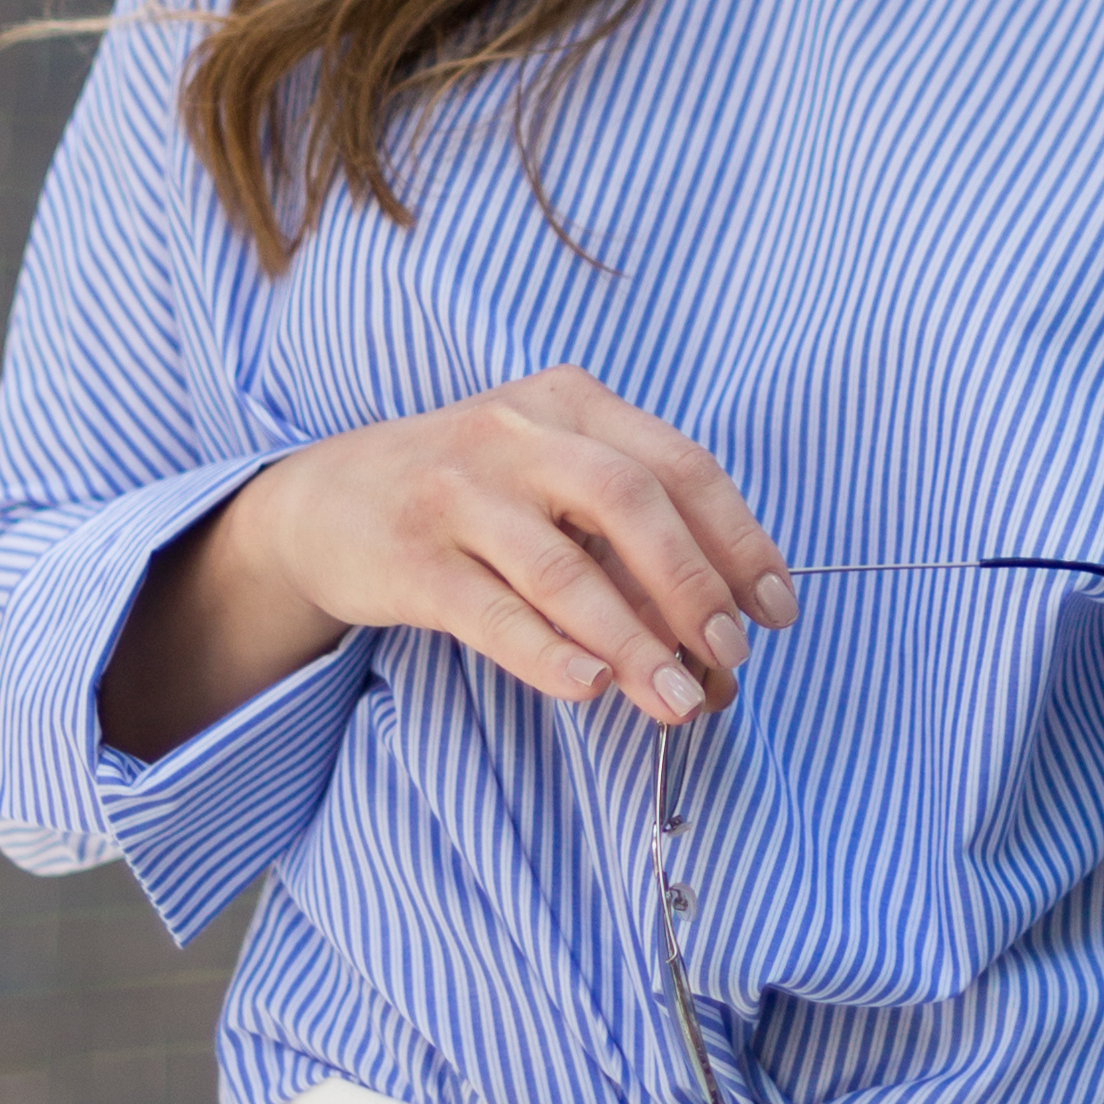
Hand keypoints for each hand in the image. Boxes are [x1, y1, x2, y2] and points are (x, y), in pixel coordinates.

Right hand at [98, 369, 792, 758]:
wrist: (327, 499)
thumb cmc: (471, 495)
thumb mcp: (550, 473)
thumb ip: (630, 531)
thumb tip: (719, 635)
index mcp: (572, 402)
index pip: (681, 465)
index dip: (740, 541)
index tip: (776, 612)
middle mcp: (517, 431)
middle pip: (632, 504)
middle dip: (694, 589)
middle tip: (730, 658)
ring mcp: (458, 492)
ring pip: (564, 569)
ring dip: (632, 643)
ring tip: (676, 702)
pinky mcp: (410, 558)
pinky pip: (490, 612)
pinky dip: (547, 653)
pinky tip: (591, 689)